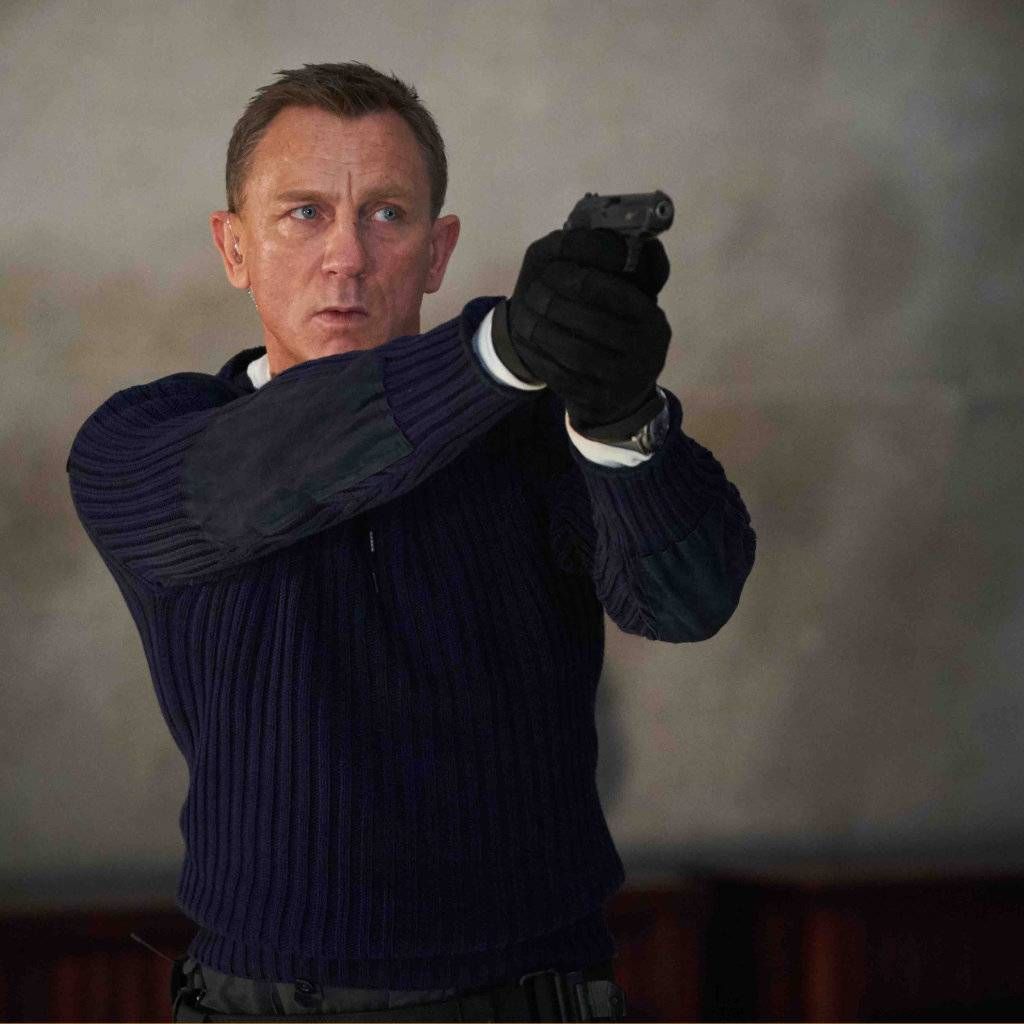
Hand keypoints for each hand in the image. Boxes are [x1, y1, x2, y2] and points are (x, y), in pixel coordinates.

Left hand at [491, 227, 670, 438]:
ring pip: (578, 353)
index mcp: (652, 320)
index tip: (554, 268)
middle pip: (595, 324)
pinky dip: (543, 359)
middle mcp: (646, 351)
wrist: (621, 400)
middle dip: (558, 304)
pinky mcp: (601, 402)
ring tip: (526, 316)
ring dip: (545, 331)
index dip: (584, 279)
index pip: (619, 294)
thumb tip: (613, 236)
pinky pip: (567, 379)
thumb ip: (620, 274)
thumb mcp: (629, 306)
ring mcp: (625, 380)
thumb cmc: (619, 337)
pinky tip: (529, 344)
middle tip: (532, 292)